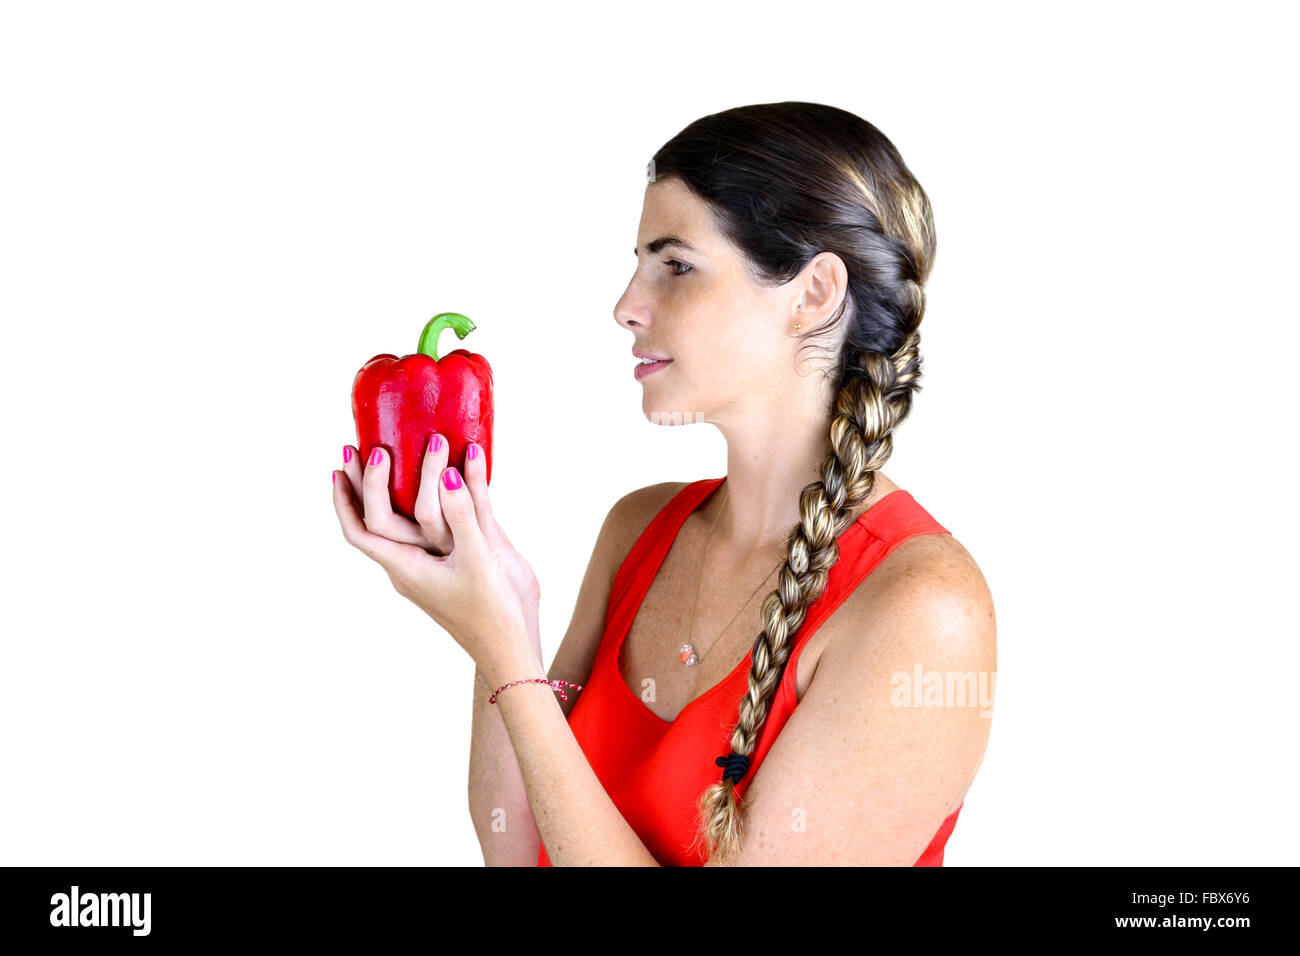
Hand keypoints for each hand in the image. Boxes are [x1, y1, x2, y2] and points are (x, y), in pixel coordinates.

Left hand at [332, 437, 540, 668]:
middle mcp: (412, 562)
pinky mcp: (453, 559)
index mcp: (406, 568)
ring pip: (401, 519)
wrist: (512, 645)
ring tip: (382, 450)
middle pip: (373, 519)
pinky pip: (431, 522)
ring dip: (390, 485)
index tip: (355, 462)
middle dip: (361, 481)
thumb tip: (446, 475)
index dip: (350, 497)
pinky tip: (438, 474)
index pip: (362, 530)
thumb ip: (464, 517)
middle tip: (358, 444)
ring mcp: (431, 561)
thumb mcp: (479, 563)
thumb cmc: (493, 613)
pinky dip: (430, 494)